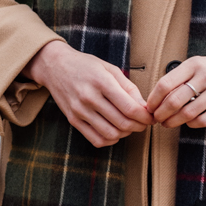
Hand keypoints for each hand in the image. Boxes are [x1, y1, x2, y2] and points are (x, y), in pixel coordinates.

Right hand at [25, 39, 150, 147]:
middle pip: (122, 123)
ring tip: (129, 126)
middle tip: (144, 123)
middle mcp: (89, 98)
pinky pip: (96, 139)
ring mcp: (80, 111)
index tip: (151, 117)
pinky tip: (115, 132)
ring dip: (125, 134)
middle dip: (139, 126)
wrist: (55, 66)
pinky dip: (110, 140)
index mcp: (101, 82)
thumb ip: (128, 88)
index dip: (145, 117)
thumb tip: (144, 107)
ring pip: (111, 134)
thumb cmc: (85, 65)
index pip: (130, 108)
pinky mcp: (73, 120)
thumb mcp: (109, 69)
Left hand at [146, 43, 205, 128]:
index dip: (153, 100)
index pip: (165, 84)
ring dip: (174, 122)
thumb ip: (180, 77)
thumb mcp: (199, 64)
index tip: (150, 108)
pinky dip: (192, 124)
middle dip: (161, 114)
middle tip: (157, 119)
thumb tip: (156, 98)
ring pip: (188, 113)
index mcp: (194, 64)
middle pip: (174, 101)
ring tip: (169, 123)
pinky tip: (188, 123)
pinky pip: (205, 120)